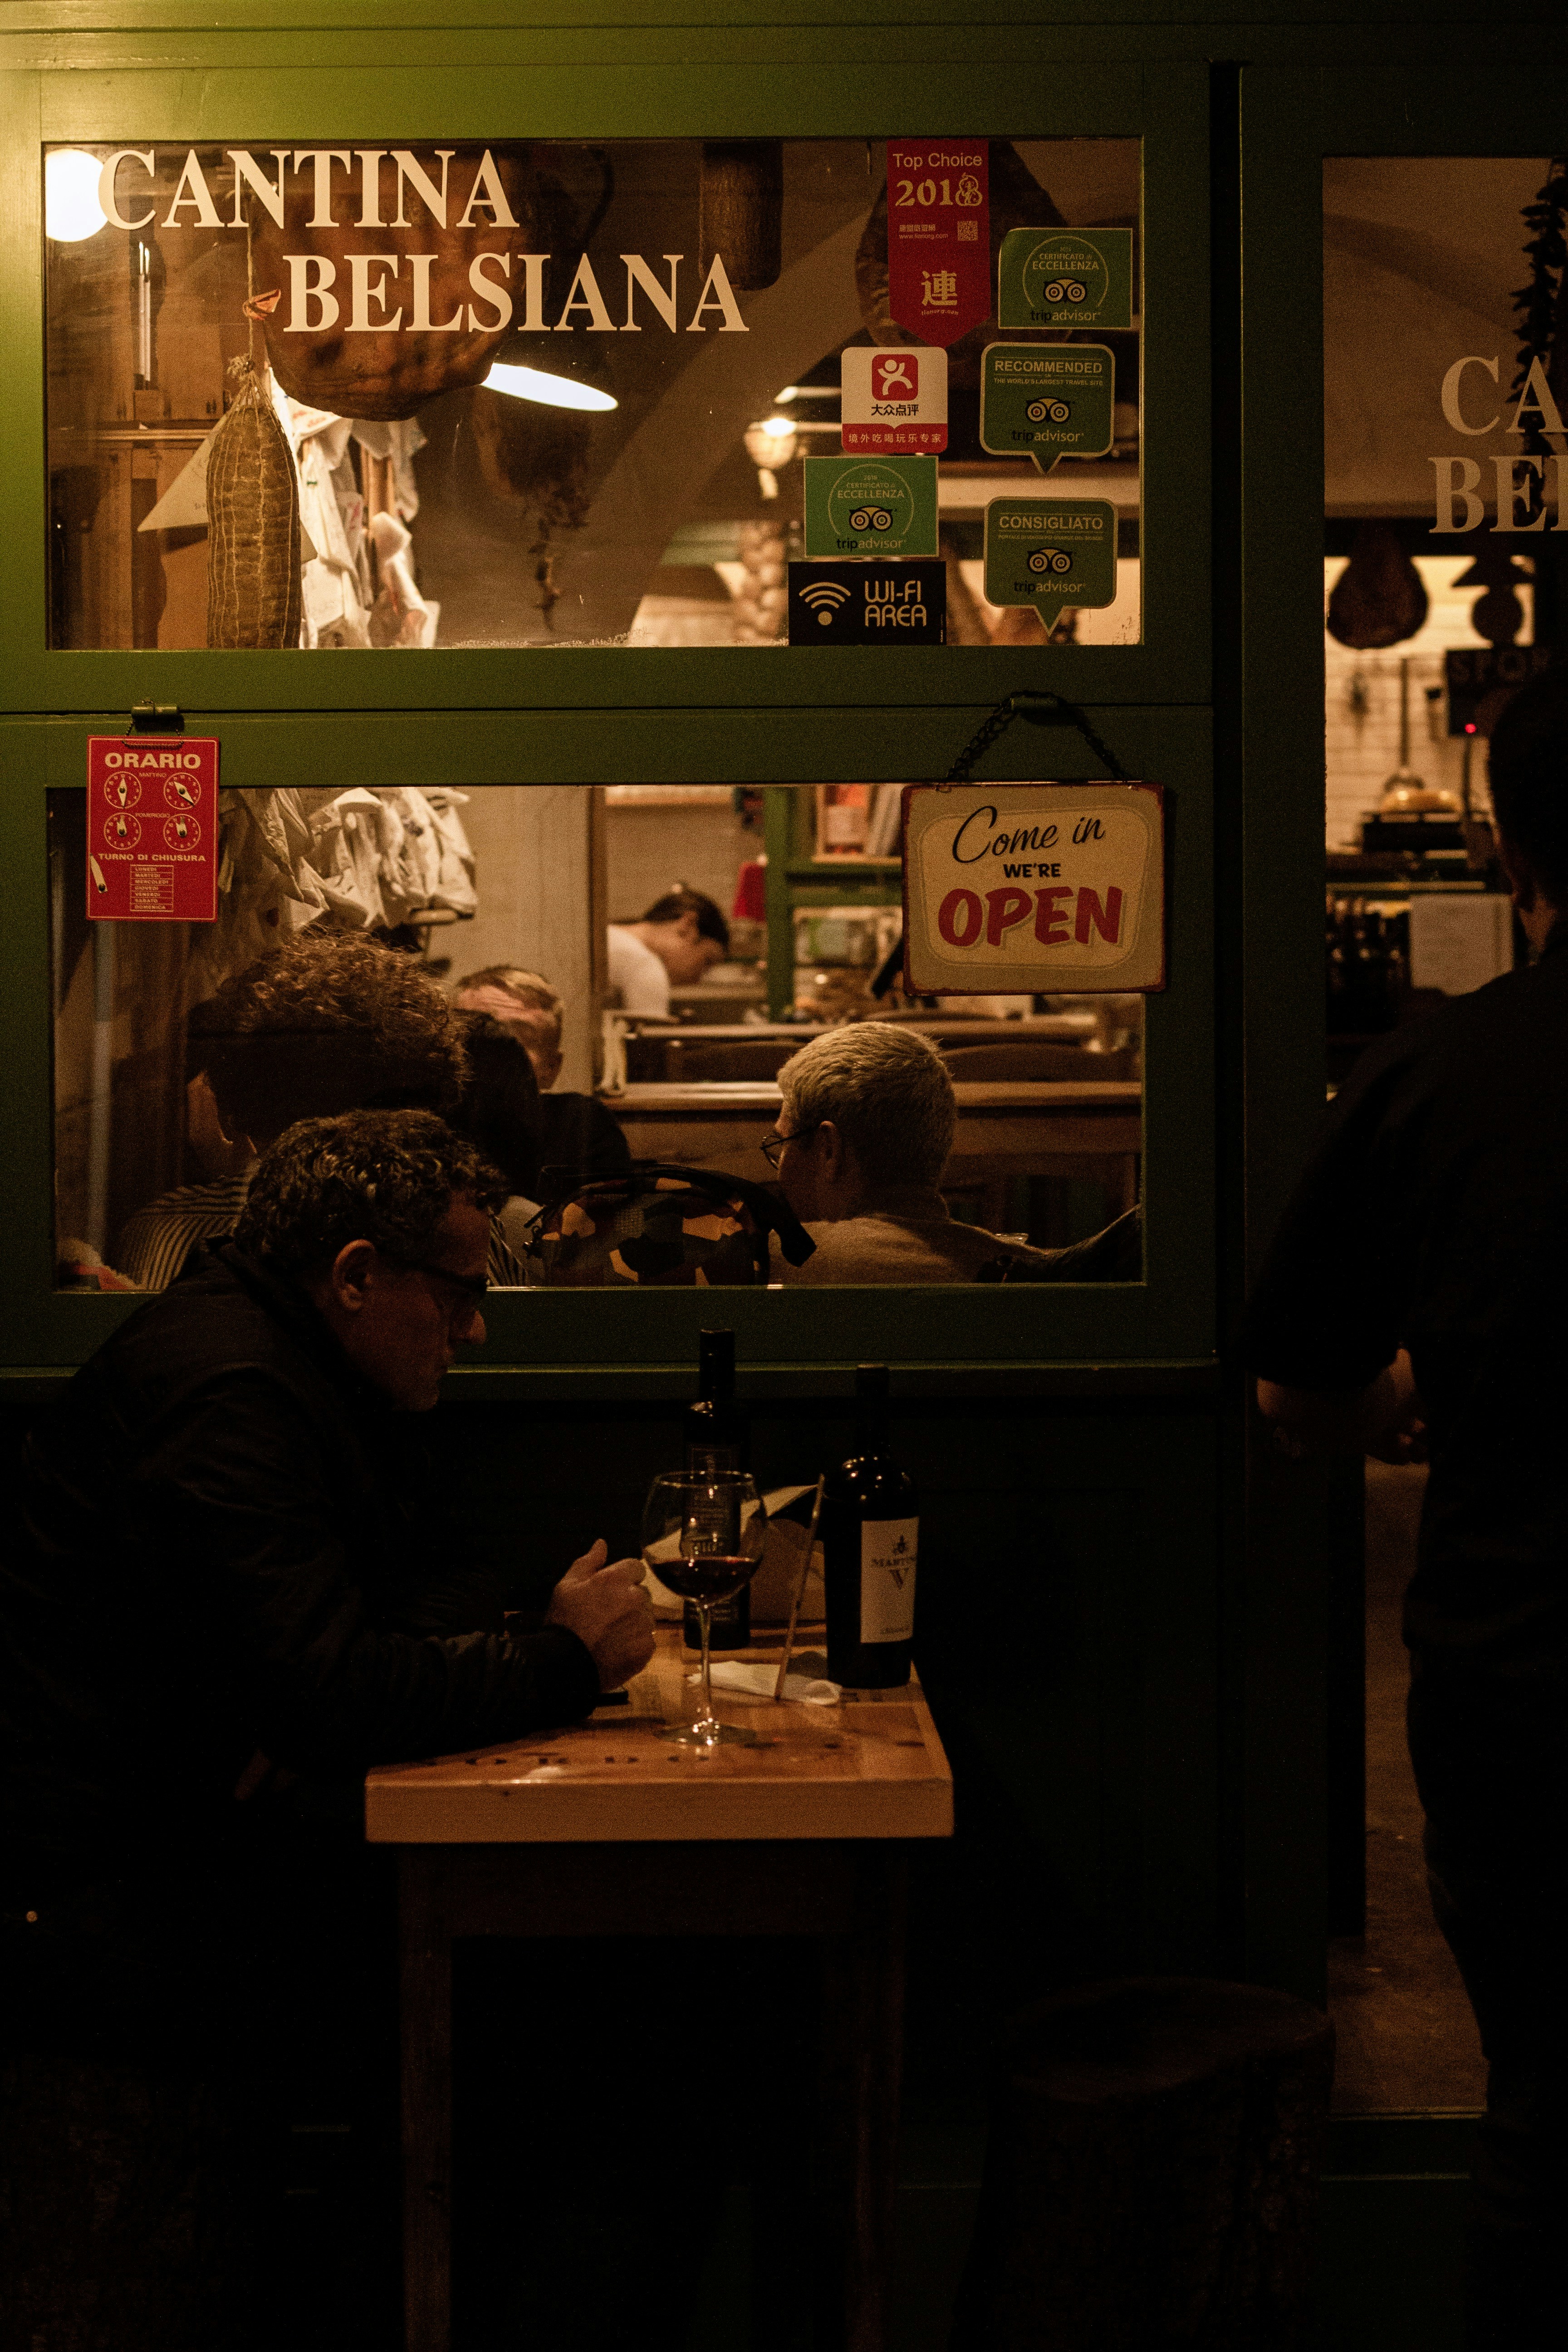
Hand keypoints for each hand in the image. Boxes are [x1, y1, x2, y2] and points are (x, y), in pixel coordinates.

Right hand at [545, 1538, 655, 1689]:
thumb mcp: (567, 1586)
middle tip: (607, 1615)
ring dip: (634, 1621)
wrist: (567, 1664)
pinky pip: (648, 1639)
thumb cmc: (564, 1622)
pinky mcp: (647, 1647)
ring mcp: (644, 1623)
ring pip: (646, 1616)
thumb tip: (602, 1543)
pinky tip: (618, 1648)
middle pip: (642, 1592)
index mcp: (617, 1579)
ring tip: (612, 1633)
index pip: (636, 1568)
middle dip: (630, 1599)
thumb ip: (588, 1562)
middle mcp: (635, 1597)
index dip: (623, 1578)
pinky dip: (636, 1643)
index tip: (610, 1591)